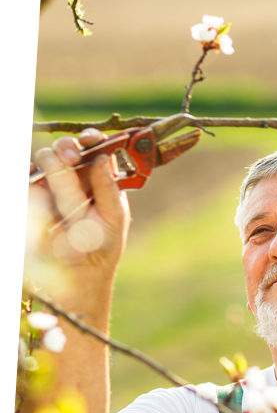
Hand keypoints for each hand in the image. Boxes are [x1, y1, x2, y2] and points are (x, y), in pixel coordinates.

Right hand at [31, 128, 129, 277]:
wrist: (78, 273)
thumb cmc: (103, 243)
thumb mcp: (114, 217)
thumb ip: (108, 188)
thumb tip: (102, 158)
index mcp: (99, 178)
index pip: (94, 148)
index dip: (91, 139)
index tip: (89, 140)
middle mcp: (75, 177)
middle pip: (66, 149)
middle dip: (67, 147)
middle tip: (70, 157)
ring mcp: (51, 185)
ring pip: (44, 159)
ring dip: (49, 161)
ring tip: (54, 170)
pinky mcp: (32, 198)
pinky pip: (26, 179)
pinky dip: (27, 175)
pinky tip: (33, 179)